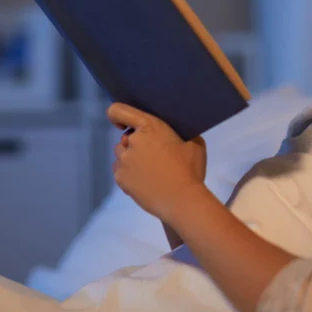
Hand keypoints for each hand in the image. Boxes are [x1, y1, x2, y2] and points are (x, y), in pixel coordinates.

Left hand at [107, 103, 206, 222]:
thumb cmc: (190, 170)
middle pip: (125, 139)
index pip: (119, 111)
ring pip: (121, 156)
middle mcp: (132, 141)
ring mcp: (124, 161)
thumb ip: (179, 133)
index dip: (117, 116)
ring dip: (131, 160)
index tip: (124, 125)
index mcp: (149, 127)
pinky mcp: (120, 179)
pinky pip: (120, 172)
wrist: (182, 200)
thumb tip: (175, 133)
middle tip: (152, 157)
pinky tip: (145, 182)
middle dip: (135, 145)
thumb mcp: (194, 143)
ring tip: (149, 172)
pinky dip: (129, 175)